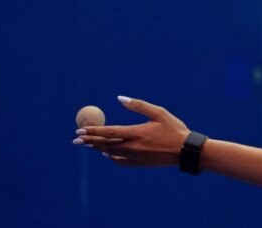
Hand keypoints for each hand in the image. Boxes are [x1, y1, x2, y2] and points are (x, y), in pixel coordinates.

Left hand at [73, 96, 190, 166]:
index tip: (80, 130)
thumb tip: (120, 97)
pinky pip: (120, 161)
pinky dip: (110, 157)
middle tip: (76, 139)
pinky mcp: (139, 163)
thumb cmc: (174, 129)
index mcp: (136, 133)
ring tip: (88, 144)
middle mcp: (132, 146)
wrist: (185, 151)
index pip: (108, 132)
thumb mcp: (159, 112)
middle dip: (89, 141)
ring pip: (110, 152)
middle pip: (105, 144)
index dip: (93, 131)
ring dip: (97, 148)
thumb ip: (138, 105)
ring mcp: (135, 157)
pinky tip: (106, 153)